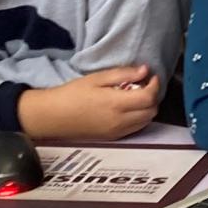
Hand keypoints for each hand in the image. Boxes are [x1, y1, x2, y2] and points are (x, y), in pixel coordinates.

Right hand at [17, 65, 159, 139]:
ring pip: (146, 121)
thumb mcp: (96, 79)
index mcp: (116, 104)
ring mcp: (118, 131)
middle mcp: (121, 121)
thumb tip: (145, 70)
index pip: (149, 97)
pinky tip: (127, 108)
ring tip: (135, 96)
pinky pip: (136, 128)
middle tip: (143, 85)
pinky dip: (139, 117)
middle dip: (152, 97)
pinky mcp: (114, 137)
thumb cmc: (71, 94)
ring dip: (147, 108)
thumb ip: (123, 74)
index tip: (152, 76)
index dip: (155, 86)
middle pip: (152, 110)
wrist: (52, 117)